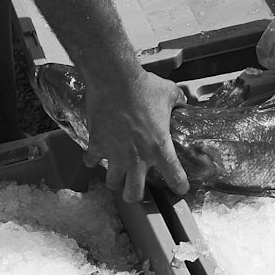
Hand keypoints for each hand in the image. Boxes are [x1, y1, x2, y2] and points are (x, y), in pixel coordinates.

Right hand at [82, 69, 190, 202]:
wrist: (114, 79)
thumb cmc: (143, 86)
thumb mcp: (169, 93)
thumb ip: (178, 102)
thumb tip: (183, 101)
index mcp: (159, 147)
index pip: (175, 178)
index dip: (179, 186)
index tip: (180, 188)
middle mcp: (137, 157)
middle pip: (134, 194)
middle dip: (135, 195)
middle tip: (136, 188)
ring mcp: (115, 154)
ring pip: (112, 183)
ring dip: (115, 180)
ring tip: (117, 174)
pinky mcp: (96, 146)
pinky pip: (91, 161)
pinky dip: (93, 160)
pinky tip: (96, 154)